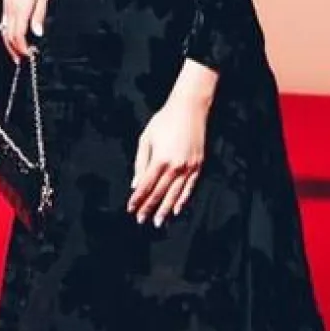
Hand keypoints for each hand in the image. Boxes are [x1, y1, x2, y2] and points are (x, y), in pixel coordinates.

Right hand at [0, 0, 52, 59]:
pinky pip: (4, 20)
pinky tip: (14, 36)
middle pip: (8, 36)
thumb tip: (38, 33)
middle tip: (24, 60)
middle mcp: (10, 7)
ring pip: (4, 29)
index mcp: (20, 7)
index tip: (31, 56)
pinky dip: (8, 32)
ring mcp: (7, 3)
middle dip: (14, 50)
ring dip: (10, 43)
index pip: (17, 36)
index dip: (23, 49)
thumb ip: (40, 13)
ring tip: (18, 53)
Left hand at [128, 92, 208, 225]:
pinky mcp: (198, 165)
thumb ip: (140, 163)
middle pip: (159, 193)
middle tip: (141, 220)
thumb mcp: (146, 138)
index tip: (131, 209)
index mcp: (160, 159)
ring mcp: (188, 167)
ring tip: (158, 221)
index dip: (138, 199)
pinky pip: (190, 188)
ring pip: (175, 194)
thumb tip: (136, 184)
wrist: (190, 108)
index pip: (146, 185)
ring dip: (165, 209)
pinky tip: (177, 209)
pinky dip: (183, 200)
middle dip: (149, 208)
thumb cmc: (165, 120)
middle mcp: (175, 166)